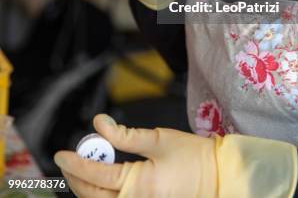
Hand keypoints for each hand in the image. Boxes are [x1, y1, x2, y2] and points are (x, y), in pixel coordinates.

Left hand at [54, 114, 217, 197]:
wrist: (217, 178)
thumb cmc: (192, 157)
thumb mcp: (158, 139)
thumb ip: (125, 134)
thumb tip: (100, 124)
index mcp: (139, 185)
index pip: (96, 175)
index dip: (76, 163)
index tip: (62, 154)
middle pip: (93, 196)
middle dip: (76, 178)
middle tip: (70, 160)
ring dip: (88, 188)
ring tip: (85, 167)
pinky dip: (103, 195)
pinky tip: (103, 181)